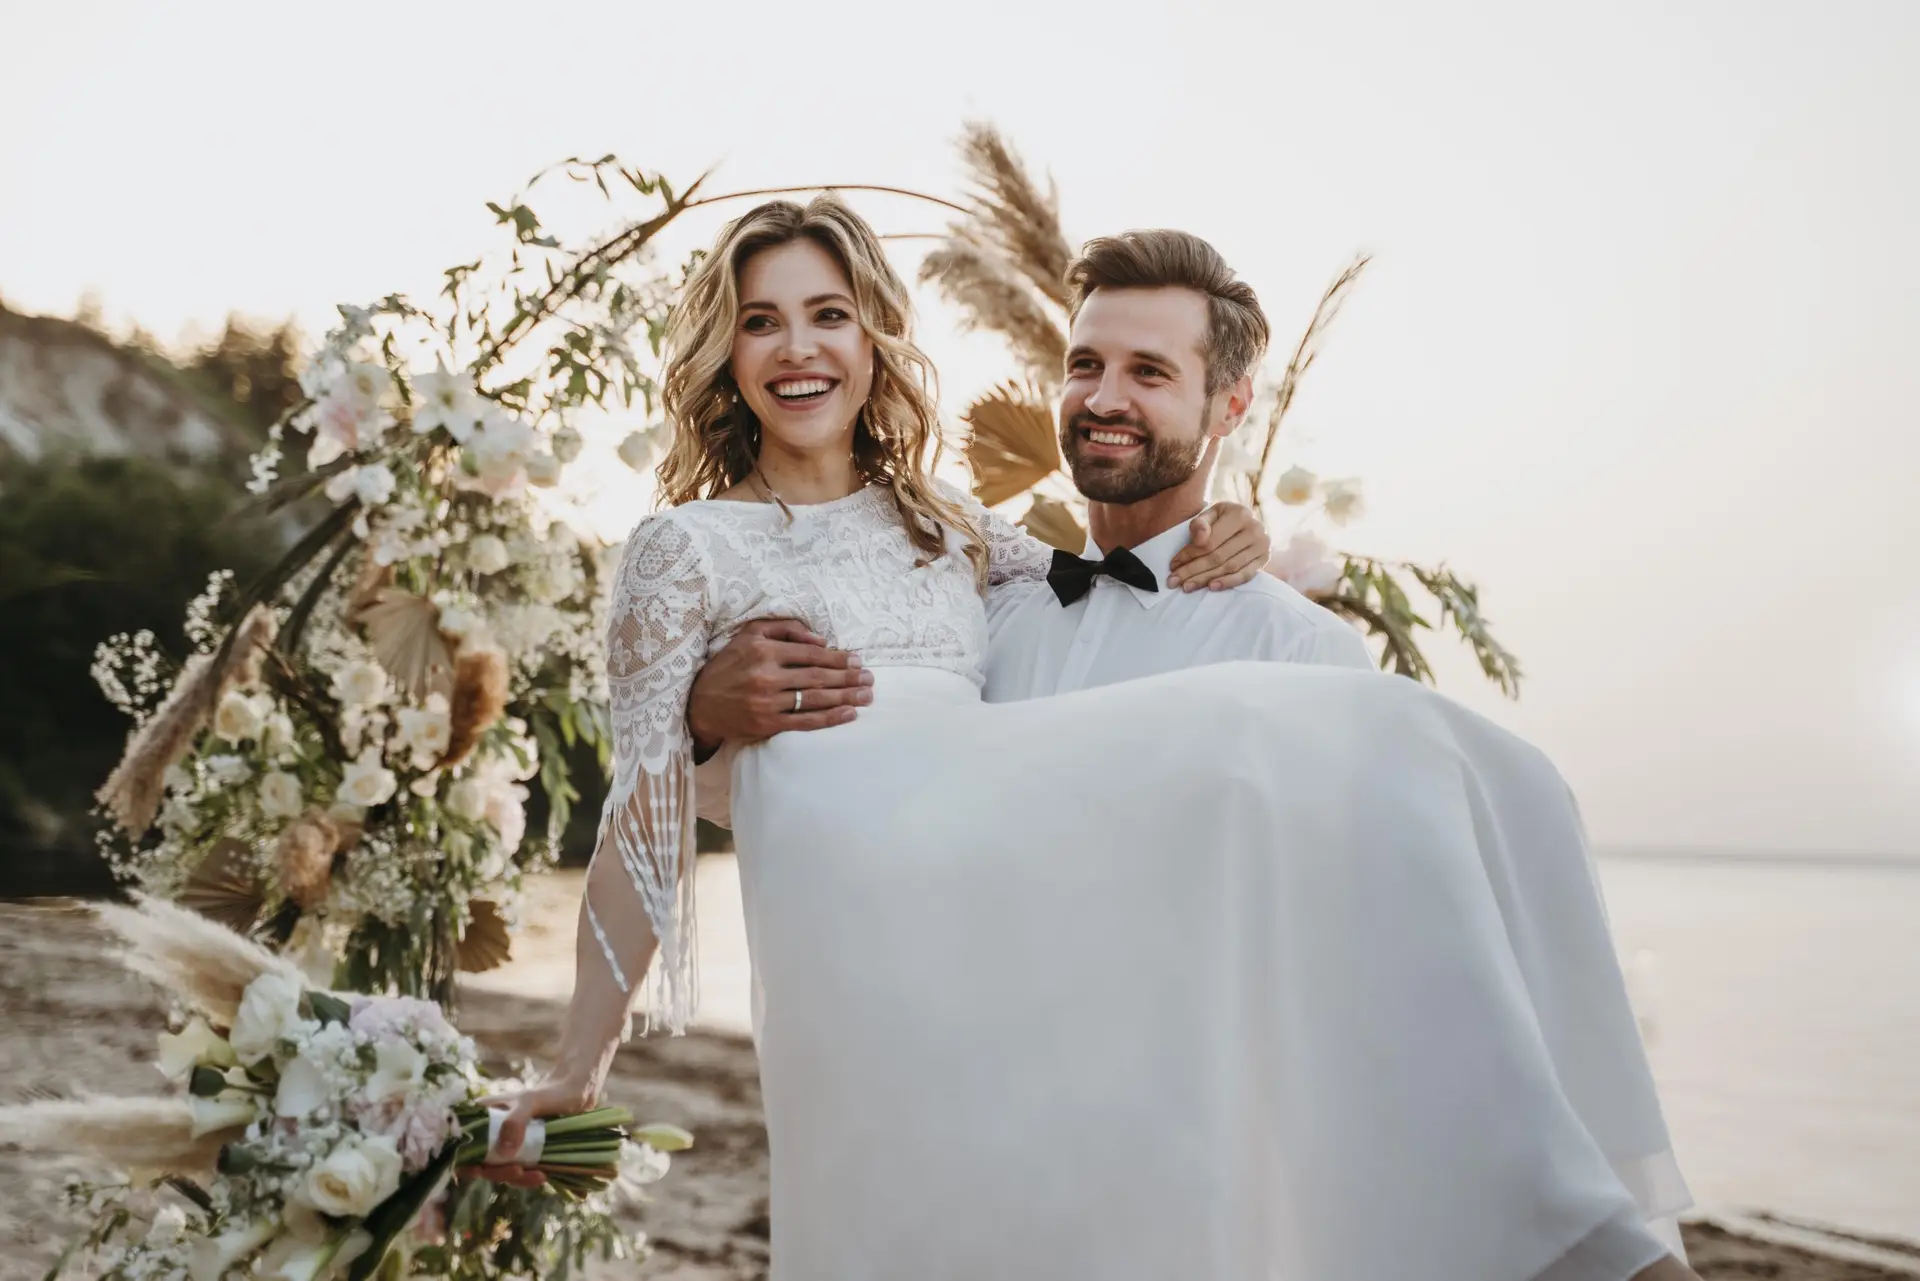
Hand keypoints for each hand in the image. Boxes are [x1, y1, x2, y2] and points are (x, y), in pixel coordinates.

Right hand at [461, 1072, 598, 1189]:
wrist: (578, 1093)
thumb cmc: (552, 1092)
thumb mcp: (531, 1101)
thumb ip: (515, 1120)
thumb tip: (503, 1152)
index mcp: (484, 1116)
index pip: (463, 1141)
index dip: (463, 1159)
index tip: (477, 1170)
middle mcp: (492, 1132)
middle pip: (482, 1161)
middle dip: (497, 1172)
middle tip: (518, 1171)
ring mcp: (508, 1144)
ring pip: (501, 1169)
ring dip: (516, 1178)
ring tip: (539, 1175)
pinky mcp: (525, 1154)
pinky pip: (520, 1172)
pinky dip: (529, 1178)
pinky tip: (543, 1175)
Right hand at [686, 619, 873, 751]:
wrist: (700, 704)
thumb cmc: (729, 665)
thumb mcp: (750, 635)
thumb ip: (784, 629)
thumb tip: (820, 639)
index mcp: (764, 651)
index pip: (810, 654)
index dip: (837, 657)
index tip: (856, 660)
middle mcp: (767, 676)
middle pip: (817, 677)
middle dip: (848, 677)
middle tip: (870, 678)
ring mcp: (767, 702)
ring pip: (815, 699)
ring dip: (846, 697)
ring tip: (867, 695)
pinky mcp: (767, 724)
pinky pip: (805, 722)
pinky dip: (830, 718)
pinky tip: (849, 714)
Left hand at [1165, 502, 1271, 591]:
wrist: (1244, 522)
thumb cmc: (1223, 519)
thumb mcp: (1210, 514)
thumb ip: (1200, 523)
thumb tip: (1199, 539)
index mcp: (1240, 514)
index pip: (1210, 541)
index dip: (1190, 554)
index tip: (1173, 564)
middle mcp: (1254, 529)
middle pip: (1218, 556)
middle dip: (1193, 570)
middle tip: (1174, 581)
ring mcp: (1262, 545)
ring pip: (1229, 567)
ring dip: (1206, 579)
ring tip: (1187, 586)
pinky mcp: (1264, 559)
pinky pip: (1245, 575)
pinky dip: (1228, 583)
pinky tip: (1211, 587)